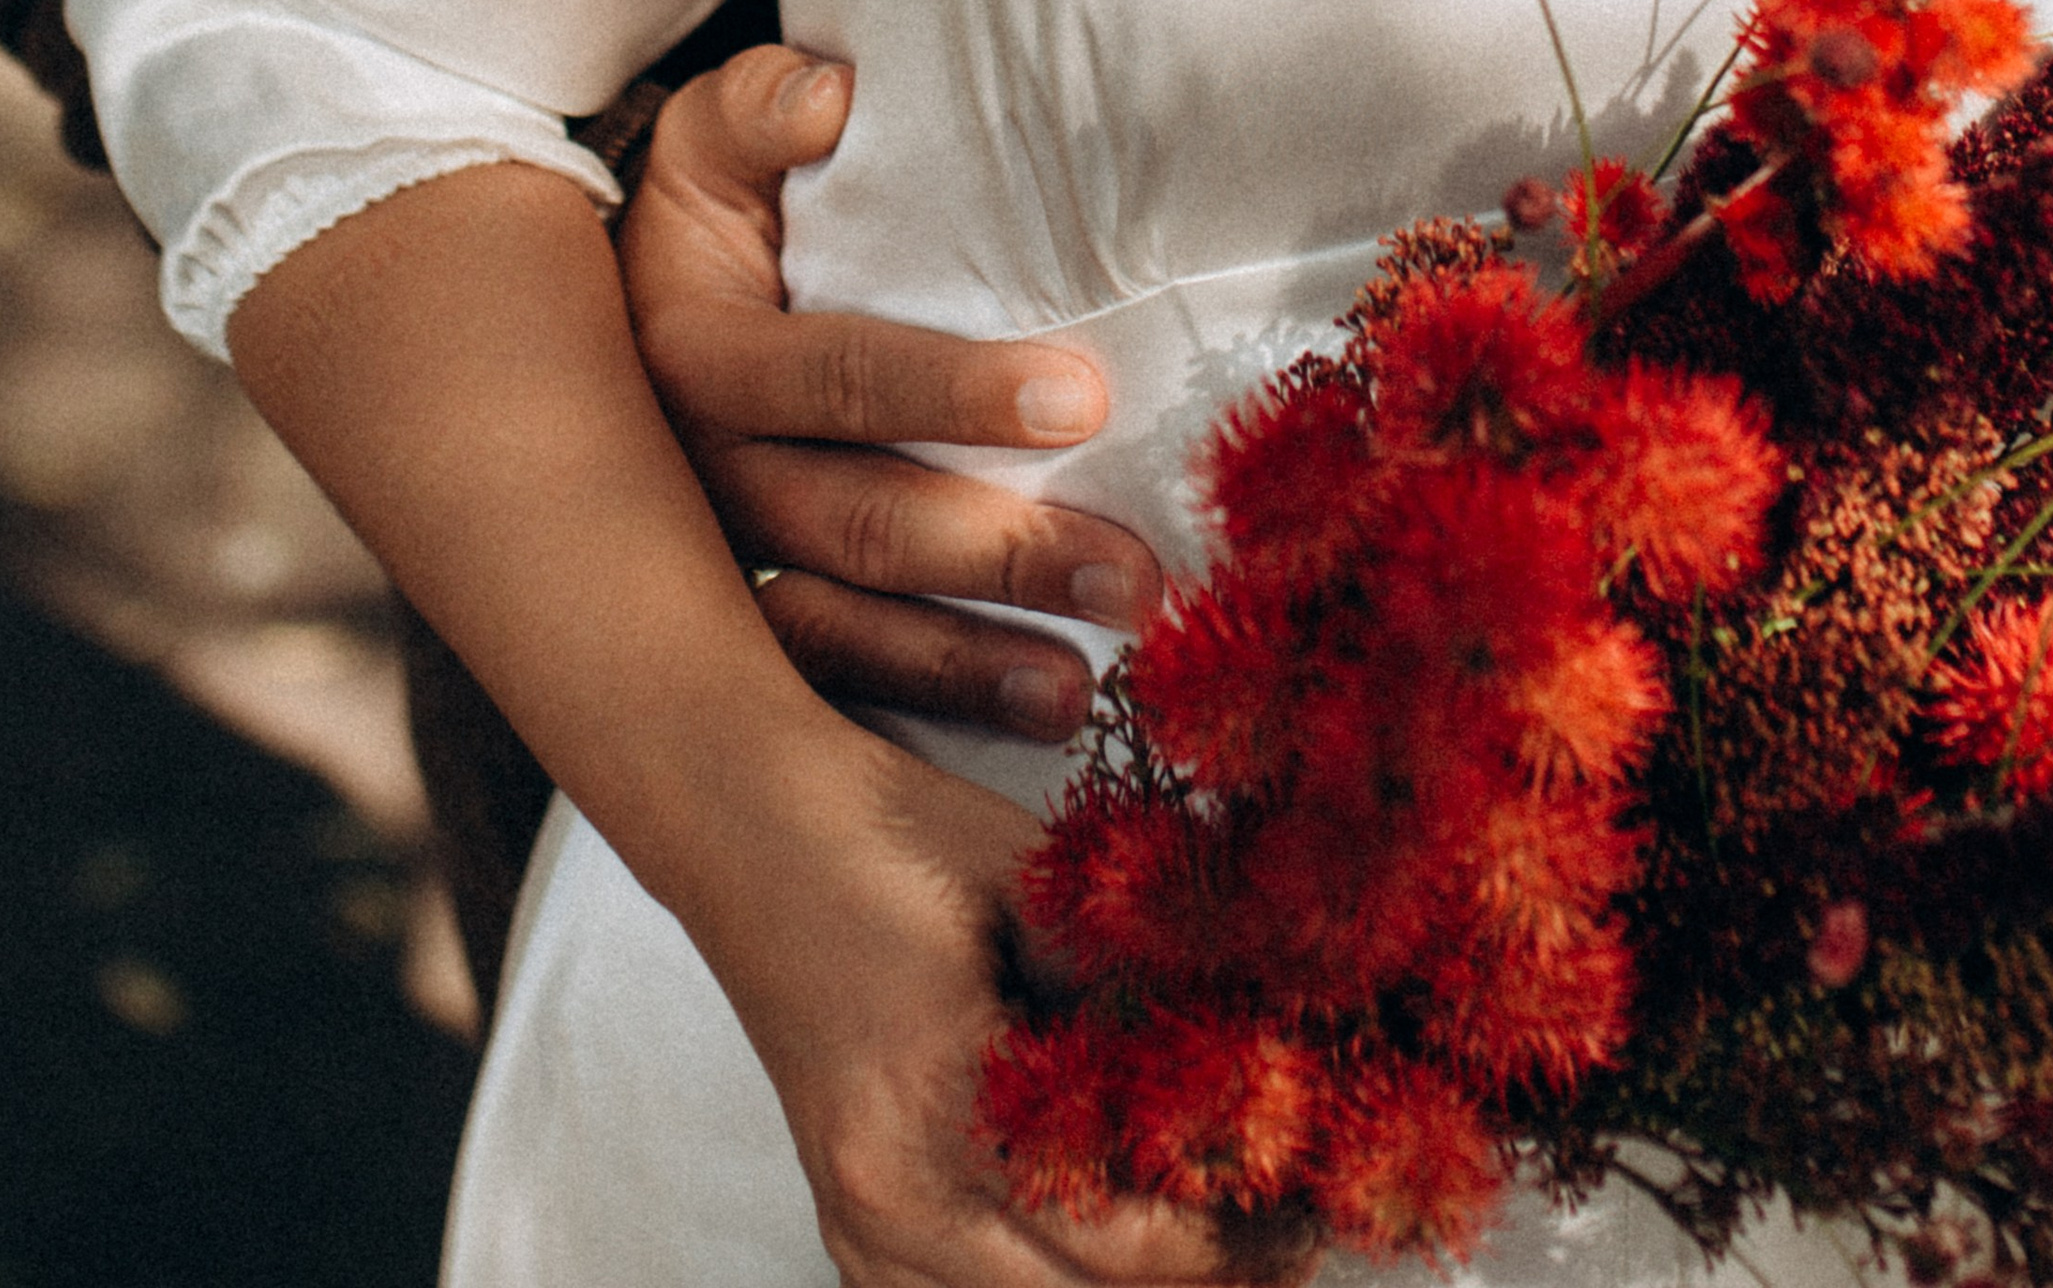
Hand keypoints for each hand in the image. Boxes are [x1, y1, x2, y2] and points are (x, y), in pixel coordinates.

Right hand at [622, 49, 1164, 743]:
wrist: (632, 316)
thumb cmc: (719, 210)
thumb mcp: (715, 140)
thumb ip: (762, 105)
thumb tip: (831, 98)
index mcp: (693, 355)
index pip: (831, 376)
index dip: (952, 389)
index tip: (1081, 394)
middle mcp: (701, 477)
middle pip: (857, 524)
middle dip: (998, 553)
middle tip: (1132, 571)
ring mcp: (721, 568)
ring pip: (843, 632)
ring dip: (969, 664)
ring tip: (1085, 689)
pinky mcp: (747, 634)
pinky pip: (833, 695)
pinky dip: (929, 717)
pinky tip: (1030, 728)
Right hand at [695, 734, 1307, 1287]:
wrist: (740, 811)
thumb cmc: (880, 830)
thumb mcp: (1032, 884)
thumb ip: (1135, 978)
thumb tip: (1262, 1040)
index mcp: (934, 1112)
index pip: (1119, 1243)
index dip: (1233, 1239)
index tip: (1311, 1206)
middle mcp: (886, 1200)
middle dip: (1196, 1278)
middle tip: (1284, 1234)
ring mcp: (855, 1221)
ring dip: (1119, 1285)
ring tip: (1212, 1236)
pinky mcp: (848, 1213)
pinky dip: (1044, 1281)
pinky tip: (1106, 1237)